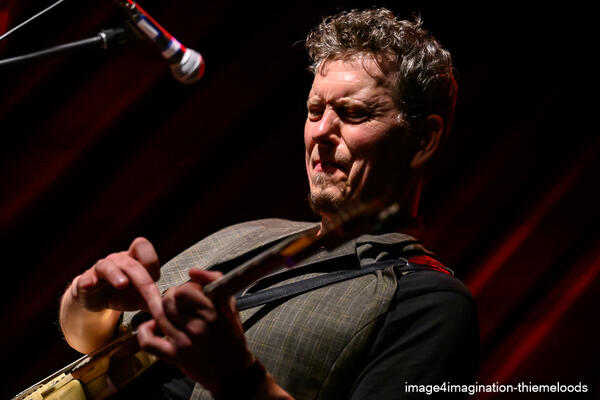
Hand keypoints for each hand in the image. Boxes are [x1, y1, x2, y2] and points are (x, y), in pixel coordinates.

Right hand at [70, 237, 162, 317]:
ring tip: (122, 284)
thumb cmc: (123, 294)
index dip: (152, 263)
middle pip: (131, 264)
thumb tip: (166, 309)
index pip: (143, 249)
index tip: (156, 282)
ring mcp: (100, 269)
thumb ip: (152, 301)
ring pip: (108, 266)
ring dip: (116, 274)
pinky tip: (88, 285)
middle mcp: (118, 260)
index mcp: (134, 260)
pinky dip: (87, 281)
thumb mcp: (139, 298)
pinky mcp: (85, 281)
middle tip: (149, 294)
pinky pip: (85, 278)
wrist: (96, 298)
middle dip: (142, 280)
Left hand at [137, 268, 253, 393]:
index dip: (185, 288)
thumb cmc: (230, 336)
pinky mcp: (174, 357)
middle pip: (169, 300)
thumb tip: (192, 270)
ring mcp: (184, 342)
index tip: (190, 294)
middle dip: (171, 298)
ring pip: (158, 316)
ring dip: (161, 312)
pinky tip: (154, 328)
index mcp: (213, 312)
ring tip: (170, 315)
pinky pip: (148, 341)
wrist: (232, 370)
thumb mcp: (230, 304)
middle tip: (178, 304)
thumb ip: (214, 281)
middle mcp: (198, 327)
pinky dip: (145, 332)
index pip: (185, 289)